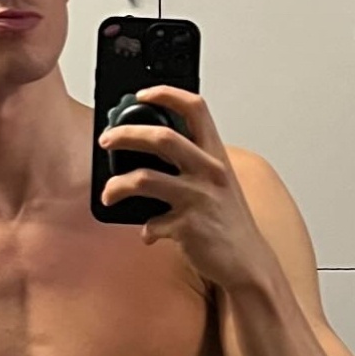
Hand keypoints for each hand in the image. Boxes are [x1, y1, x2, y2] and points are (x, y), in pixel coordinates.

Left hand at [97, 86, 274, 290]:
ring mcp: (198, 199)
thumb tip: (152, 147)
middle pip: (162, 138)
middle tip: (106, 140)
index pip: (195, 108)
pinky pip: (152, 223)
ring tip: (109, 193)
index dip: (167, 94)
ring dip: (116, 185)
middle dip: (125, 134)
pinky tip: (149, 233)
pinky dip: (146, 229)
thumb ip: (193, 162)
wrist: (248, 261)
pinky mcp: (188, 227)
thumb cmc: (229, 220)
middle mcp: (209, 172)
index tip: (142, 94)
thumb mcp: (217, 181)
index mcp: (216, 155)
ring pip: (144, 179)